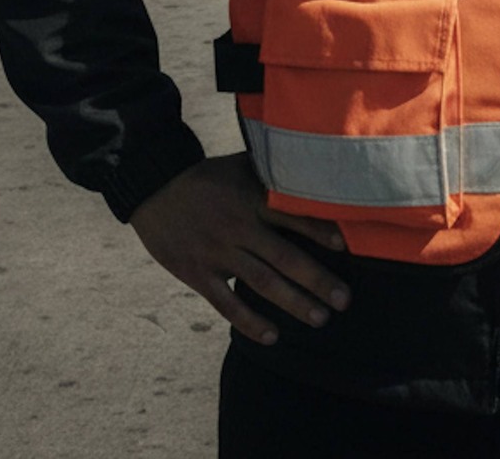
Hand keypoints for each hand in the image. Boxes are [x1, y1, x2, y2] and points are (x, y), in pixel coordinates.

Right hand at [130, 153, 351, 344]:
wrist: (154, 186)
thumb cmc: (205, 177)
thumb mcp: (239, 165)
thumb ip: (270, 170)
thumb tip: (307, 161)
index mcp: (251, 199)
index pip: (291, 216)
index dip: (319, 230)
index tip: (345, 246)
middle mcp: (239, 227)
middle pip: (284, 257)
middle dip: (316, 279)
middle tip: (344, 299)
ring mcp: (217, 253)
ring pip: (261, 283)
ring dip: (293, 303)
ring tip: (320, 318)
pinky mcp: (196, 273)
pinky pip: (226, 304)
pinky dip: (249, 322)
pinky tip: (272, 337)